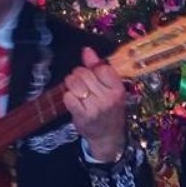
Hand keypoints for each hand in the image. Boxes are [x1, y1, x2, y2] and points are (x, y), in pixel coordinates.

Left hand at [62, 46, 126, 161]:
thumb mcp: (110, 88)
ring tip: (76, 90)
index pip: (101, 68)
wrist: (107, 136)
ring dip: (71, 84)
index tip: (92, 74)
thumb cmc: (108, 109)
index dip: (92, 68)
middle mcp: (108, 98)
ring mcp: (95, 108)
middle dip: (79, 75)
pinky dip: (68, 97)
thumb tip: (87, 50)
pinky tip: (73, 100)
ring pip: (74, 83)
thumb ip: (98, 68)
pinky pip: (68, 97)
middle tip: (82, 83)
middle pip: (84, 74)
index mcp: (118, 89)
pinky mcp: (82, 116)